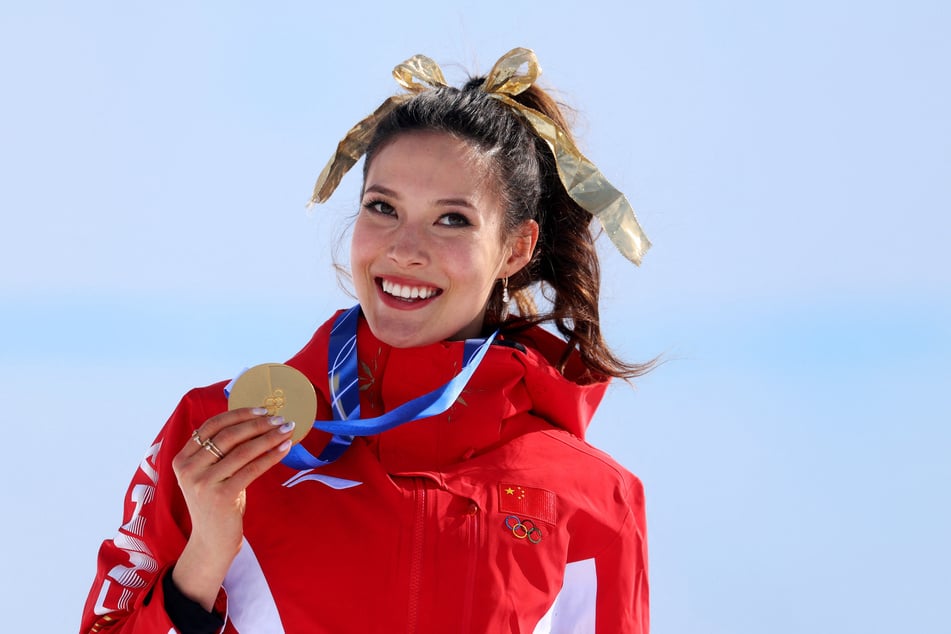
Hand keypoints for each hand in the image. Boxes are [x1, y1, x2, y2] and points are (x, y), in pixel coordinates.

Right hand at [171, 407, 294, 609]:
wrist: (211, 541)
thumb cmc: (216, 502)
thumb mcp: (211, 474)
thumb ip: (220, 451)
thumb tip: (254, 420)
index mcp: (183, 459)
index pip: (211, 426)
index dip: (238, 414)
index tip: (262, 409)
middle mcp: (189, 469)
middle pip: (228, 435)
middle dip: (258, 424)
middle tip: (280, 419)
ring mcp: (203, 483)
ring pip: (243, 451)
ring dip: (269, 437)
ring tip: (287, 430)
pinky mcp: (221, 496)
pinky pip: (252, 469)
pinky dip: (271, 456)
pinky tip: (285, 448)